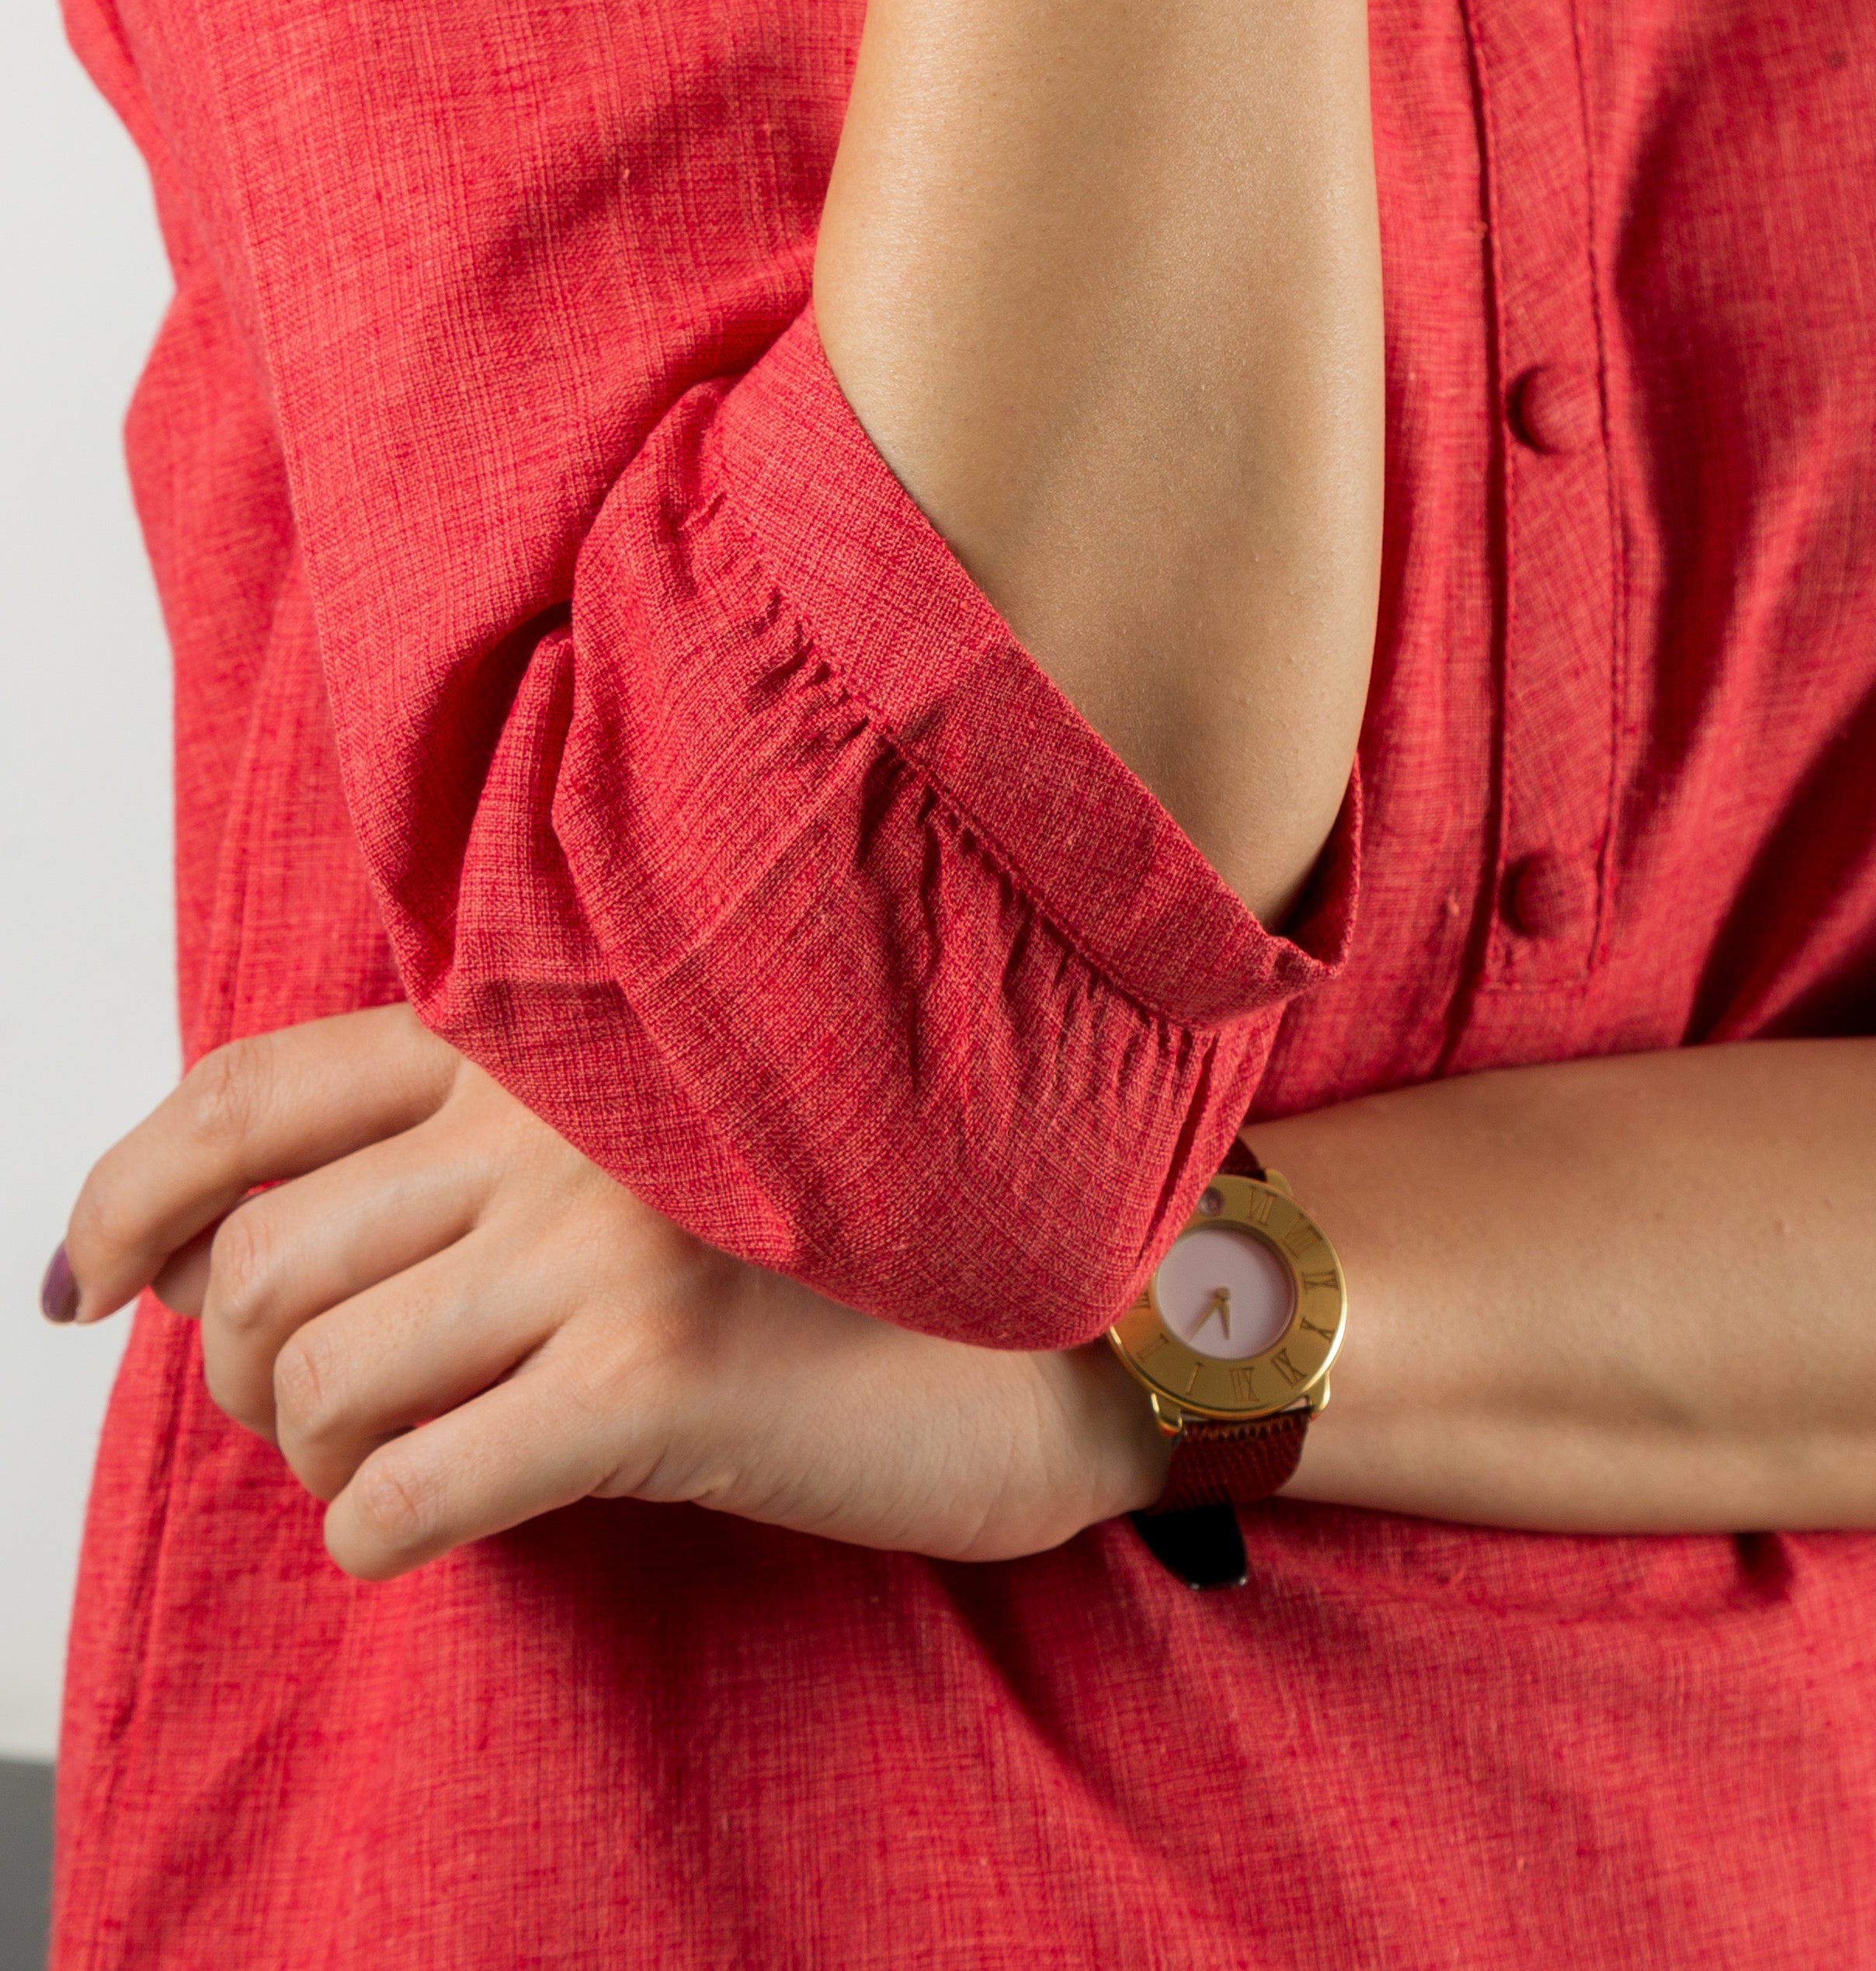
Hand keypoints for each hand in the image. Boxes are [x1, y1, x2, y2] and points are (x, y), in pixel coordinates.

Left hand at [52, 1008, 1161, 1582]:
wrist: (1074, 1311)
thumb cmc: (856, 1251)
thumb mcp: (655, 1156)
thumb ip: (483, 1157)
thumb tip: (234, 1266)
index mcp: (548, 1043)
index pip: (252, 1094)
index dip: (127, 1195)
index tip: (88, 1288)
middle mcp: (559, 1116)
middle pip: (259, 1265)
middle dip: (247, 1378)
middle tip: (326, 1422)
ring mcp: (605, 1237)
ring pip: (316, 1387)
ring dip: (326, 1462)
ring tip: (416, 1467)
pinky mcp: (652, 1376)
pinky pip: (407, 1495)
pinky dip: (386, 1536)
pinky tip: (456, 1524)